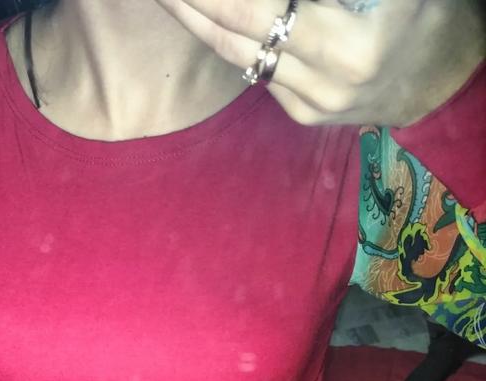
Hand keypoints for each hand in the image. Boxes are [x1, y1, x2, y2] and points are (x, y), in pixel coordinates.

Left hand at [155, 0, 484, 125]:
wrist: (442, 76)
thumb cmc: (424, 12)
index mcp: (351, 48)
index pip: (258, 10)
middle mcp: (325, 85)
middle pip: (236, 35)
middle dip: (190, 4)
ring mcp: (311, 108)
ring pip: (237, 56)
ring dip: (197, 20)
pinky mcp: (303, 116)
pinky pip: (254, 70)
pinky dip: (226, 38)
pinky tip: (203, 15)